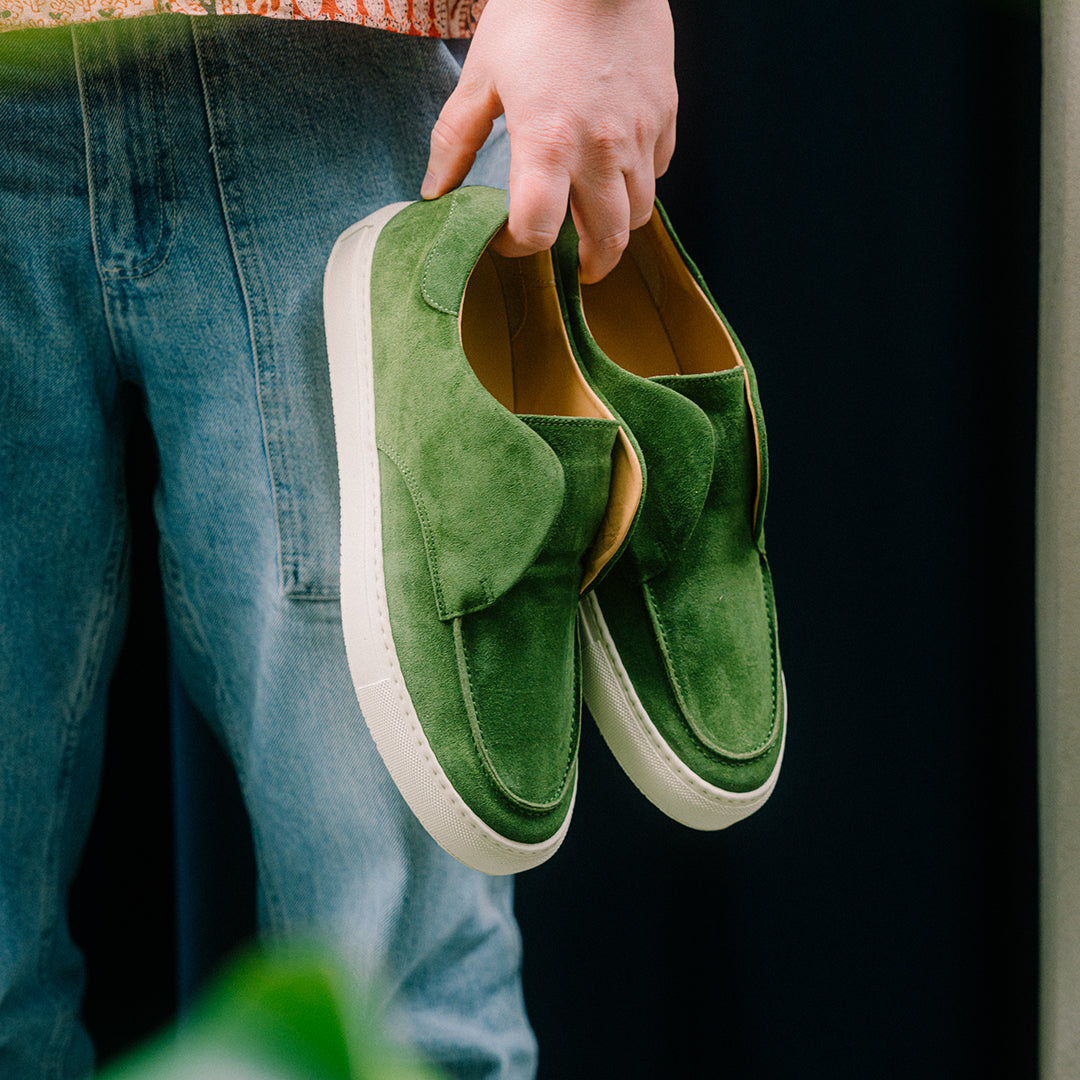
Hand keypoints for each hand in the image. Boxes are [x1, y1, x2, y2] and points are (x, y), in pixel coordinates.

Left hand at [421, 0, 676, 282]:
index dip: (517, 246)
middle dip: (589, 264)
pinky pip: (657, 169)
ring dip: (617, 228)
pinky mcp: (664, 114)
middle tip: (575, 266)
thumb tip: (434, 191)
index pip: (538, 230)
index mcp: (548, 144)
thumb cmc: (535, 9)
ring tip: (598, 226)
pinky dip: (640, 182)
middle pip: (608, 240)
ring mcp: (640, 135)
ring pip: (639, 213)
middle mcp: (601, 150)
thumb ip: (455, 140)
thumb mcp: (480, 74)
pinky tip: (619, 170)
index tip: (505, 239)